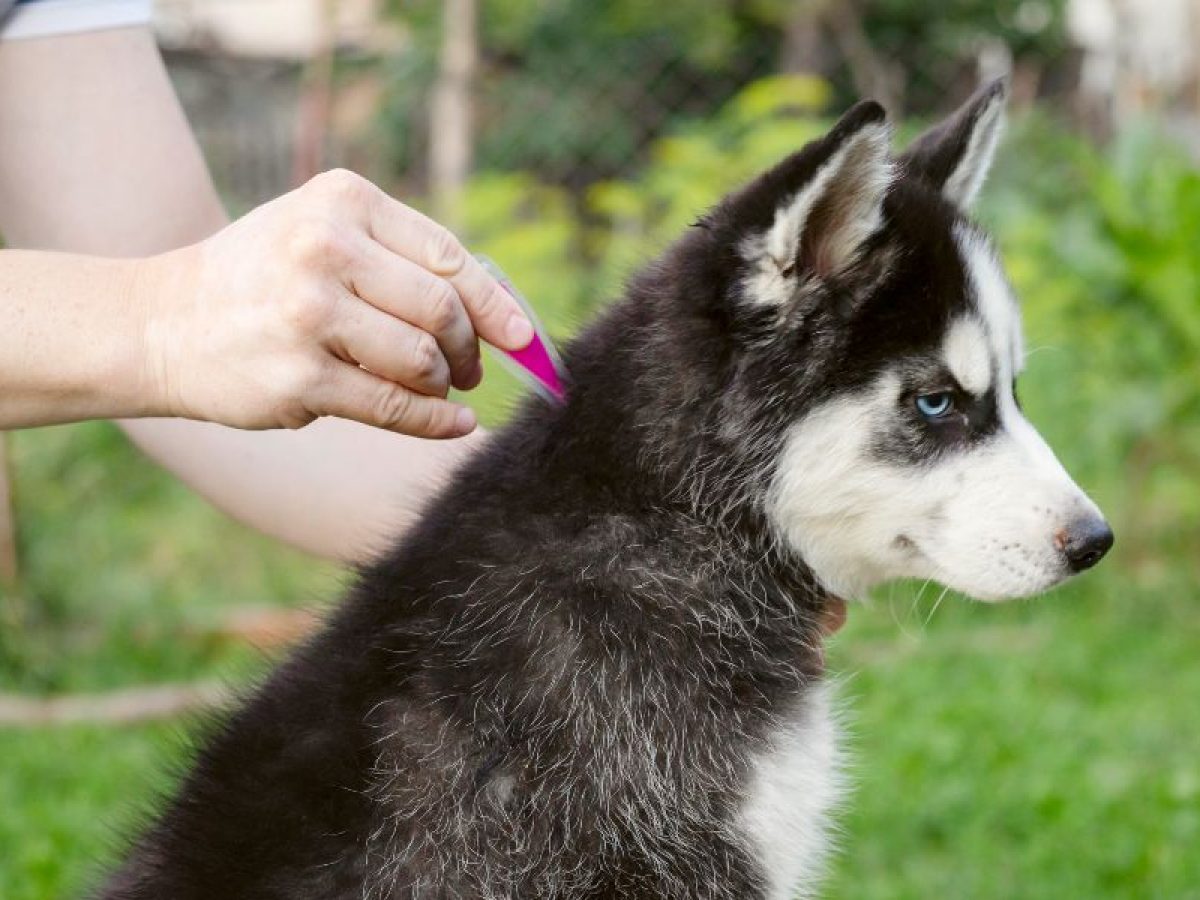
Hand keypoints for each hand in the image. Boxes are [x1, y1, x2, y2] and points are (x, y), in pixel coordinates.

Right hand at [140, 169, 533, 437]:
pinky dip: (436, 423)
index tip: (524, 338)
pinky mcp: (299, 378)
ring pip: (422, 360)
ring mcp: (309, 314)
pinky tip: (453, 425)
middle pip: (443, 310)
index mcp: (343, 201)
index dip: (496, 304)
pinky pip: (394, 407)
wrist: (162, 322)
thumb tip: (501, 313)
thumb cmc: (263, 277)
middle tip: (469, 370)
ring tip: (440, 388)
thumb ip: (401, 259)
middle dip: (470, 349)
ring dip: (445, 384)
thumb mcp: (322, 233)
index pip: (447, 256)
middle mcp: (325, 248)